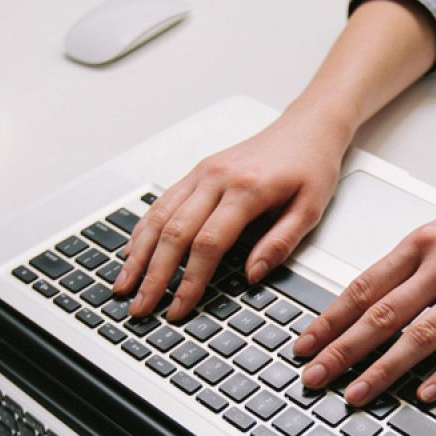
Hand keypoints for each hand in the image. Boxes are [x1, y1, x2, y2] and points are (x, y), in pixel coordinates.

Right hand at [112, 108, 348, 320]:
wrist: (305, 128)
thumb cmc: (310, 167)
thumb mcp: (310, 209)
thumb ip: (280, 243)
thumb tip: (251, 275)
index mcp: (247, 189)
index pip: (209, 243)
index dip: (190, 280)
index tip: (179, 308)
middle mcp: (217, 178)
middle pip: (175, 232)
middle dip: (154, 275)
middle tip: (140, 306)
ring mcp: (202, 173)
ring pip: (160, 217)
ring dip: (139, 255)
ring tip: (124, 285)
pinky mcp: (196, 172)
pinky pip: (162, 202)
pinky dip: (144, 230)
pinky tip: (132, 252)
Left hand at [293, 191, 435, 405]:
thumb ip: (408, 264)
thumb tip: (365, 302)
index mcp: (421, 242)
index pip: (363, 287)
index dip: (329, 320)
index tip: (305, 345)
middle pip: (382, 315)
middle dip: (341, 350)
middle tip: (314, 377)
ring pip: (420, 336)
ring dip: (383, 370)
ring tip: (356, 393)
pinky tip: (424, 392)